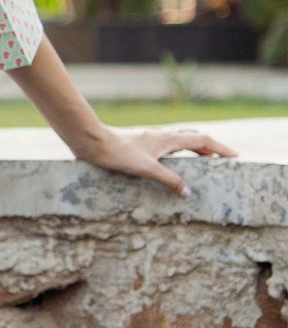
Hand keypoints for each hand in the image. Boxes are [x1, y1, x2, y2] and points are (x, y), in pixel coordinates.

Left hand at [75, 123, 237, 194]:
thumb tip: (188, 192)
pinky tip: (170, 162)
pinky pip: (167, 145)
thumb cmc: (117, 153)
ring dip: (194, 149)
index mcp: (168, 139)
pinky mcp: (140, 143)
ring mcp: (150, 138)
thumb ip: (168, 180)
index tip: (235, 156)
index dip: (220, 148)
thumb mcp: (146, 169)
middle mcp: (162, 136)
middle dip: (210, 148)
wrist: (91, 141)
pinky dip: (178, 152)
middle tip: (222, 160)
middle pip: (193, 138)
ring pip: (180, 140)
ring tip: (202, 162)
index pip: (202, 141)